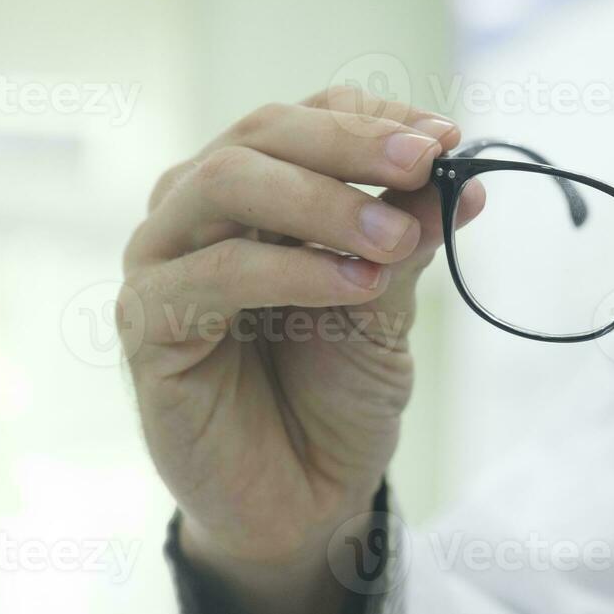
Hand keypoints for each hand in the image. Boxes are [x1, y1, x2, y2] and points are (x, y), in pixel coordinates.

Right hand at [120, 87, 481, 612]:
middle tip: (425, 163)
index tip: (447, 138)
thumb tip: (467, 180)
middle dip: (353, 144)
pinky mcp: (146, 325)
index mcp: (258, 187)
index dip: (376, 119)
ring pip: (226, 182)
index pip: (308, 117)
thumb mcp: (389, 302)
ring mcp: (162, 261)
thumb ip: (410, 236)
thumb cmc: (337, 389)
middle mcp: (198, 209)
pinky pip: (211, 275)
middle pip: (262, 134)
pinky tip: (354, 285)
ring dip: (322, 201)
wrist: (305, 496)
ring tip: (394, 239)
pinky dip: (290, 270)